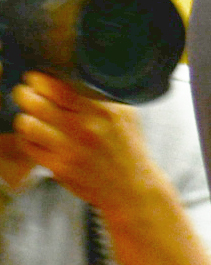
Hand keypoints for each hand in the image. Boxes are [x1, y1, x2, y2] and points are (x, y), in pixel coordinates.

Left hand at [12, 73, 163, 218]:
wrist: (132, 187)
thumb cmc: (128, 148)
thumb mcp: (126, 115)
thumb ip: (101, 96)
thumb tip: (71, 77)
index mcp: (102, 110)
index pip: (57, 86)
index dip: (39, 80)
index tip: (36, 80)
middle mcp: (85, 128)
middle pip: (36, 102)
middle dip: (24, 94)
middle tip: (26, 94)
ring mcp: (70, 149)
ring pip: (27, 123)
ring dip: (26, 118)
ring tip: (32, 118)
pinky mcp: (59, 167)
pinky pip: (29, 146)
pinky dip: (29, 140)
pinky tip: (38, 139)